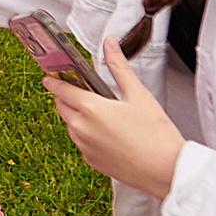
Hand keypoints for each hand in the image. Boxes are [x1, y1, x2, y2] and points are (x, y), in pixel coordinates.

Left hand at [41, 36, 185, 198]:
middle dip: (67, 97)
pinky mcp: (92, 162)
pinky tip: (108, 133)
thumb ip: (119, 66)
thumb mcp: (137, 93)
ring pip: (71, 126)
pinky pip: (81, 143)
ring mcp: (85, 147)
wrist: (166, 170)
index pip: (61, 89)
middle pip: (62, 107)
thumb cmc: (155, 134)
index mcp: (90, 109)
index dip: (54, 80)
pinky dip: (87, 135)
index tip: (49, 76)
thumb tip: (109, 45)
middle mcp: (82, 129)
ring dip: (77, 116)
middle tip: (82, 90)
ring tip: (101, 112)